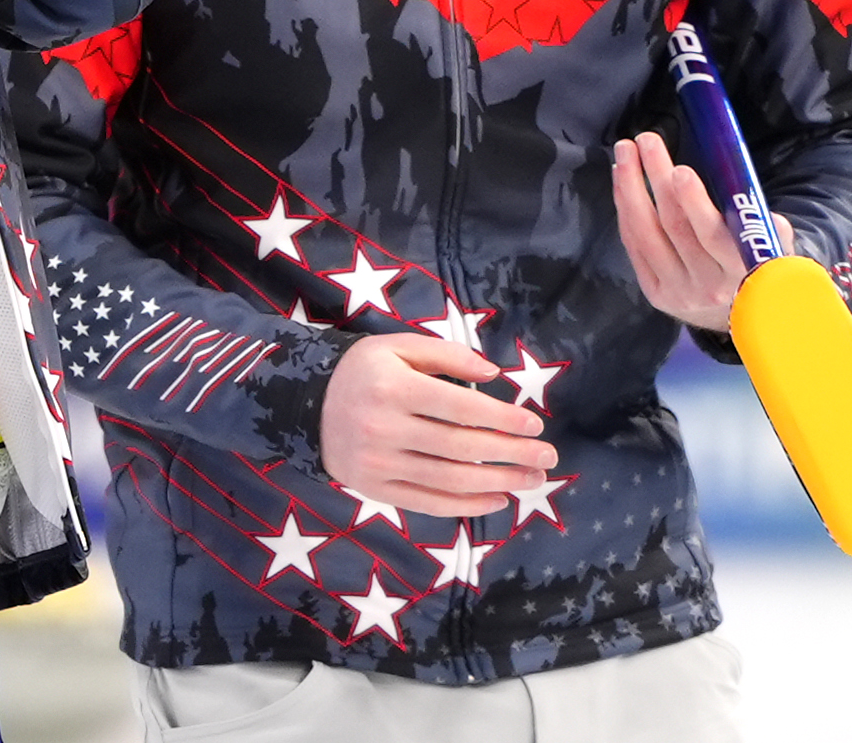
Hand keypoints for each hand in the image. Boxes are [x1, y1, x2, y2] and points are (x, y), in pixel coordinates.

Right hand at [319, 334, 556, 517]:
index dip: (502, 419)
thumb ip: (445, 355)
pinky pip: (428, 502)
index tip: (535, 425)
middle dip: (511, 454)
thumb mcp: (396, 346)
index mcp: (394, 387)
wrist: (303, 404)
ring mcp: (379, 463)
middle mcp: (385, 427)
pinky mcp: (375, 489)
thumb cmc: (361, 371)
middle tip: (548, 458)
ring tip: (531, 480)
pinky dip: (467, 506)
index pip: (461, 407)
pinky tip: (497, 500)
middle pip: (461, 447)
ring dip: (498, 483)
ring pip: (449, 479)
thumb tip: (494, 376)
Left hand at [611, 132, 795, 333]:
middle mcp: (707, 284)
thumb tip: (743, 188)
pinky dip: (625, 210)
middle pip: (673, 226)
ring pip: (646, 233)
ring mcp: (677, 290)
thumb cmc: (756, 264)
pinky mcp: (654, 292)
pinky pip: (634, 245)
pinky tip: (622, 181)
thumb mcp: (774, 247)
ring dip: (630, 188)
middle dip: (656, 178)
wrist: (739, 315)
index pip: (712, 235)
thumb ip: (767, 223)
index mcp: (741, 271)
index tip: (680, 170)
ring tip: (625, 153)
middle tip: (646, 141)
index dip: (694, 203)